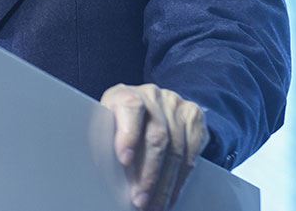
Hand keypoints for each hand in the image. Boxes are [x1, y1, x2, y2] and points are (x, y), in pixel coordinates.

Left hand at [101, 82, 207, 210]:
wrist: (150, 103)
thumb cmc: (120, 121)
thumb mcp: (108, 124)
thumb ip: (106, 141)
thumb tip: (101, 174)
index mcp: (125, 94)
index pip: (130, 108)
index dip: (128, 134)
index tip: (124, 160)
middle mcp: (152, 96)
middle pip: (157, 137)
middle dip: (148, 174)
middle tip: (140, 199)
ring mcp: (176, 104)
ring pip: (176, 149)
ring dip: (165, 183)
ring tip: (155, 205)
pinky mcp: (194, 117)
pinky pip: (192, 153)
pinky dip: (181, 179)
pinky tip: (171, 195)